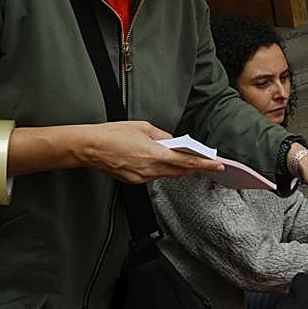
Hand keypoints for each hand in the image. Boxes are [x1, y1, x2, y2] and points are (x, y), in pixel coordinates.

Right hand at [73, 121, 224, 183]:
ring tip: (183, 159)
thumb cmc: (113, 134)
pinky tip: (159, 161)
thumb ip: (162, 136)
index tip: (218, 166)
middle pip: (180, 171)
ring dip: (176, 168)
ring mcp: (141, 177)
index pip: (187, 162)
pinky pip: (153, 176)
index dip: (205, 164)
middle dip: (193, 167)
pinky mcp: (133, 180)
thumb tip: (173, 141)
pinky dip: (160, 169)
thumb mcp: (143, 128)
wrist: (89, 147)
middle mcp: (150, 169)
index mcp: (155, 155)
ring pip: (166, 174)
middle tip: (205, 162)